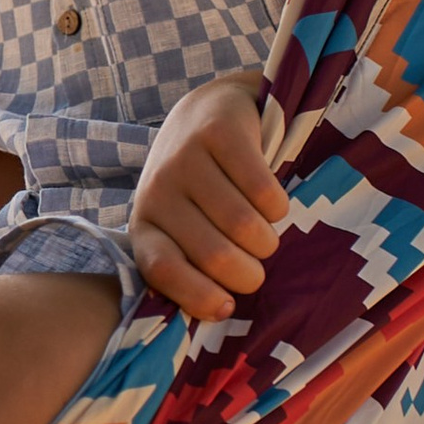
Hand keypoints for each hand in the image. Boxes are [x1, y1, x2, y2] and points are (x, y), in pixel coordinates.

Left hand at [129, 73, 288, 320]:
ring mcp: (187, 158)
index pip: (161, 269)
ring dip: (267, 241)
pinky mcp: (220, 134)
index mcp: (145, 222)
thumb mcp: (183, 225)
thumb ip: (191, 264)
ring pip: (244, 227)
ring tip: (264, 235)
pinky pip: (265, 193)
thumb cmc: (199, 185)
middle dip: (248, 274)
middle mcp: (158, 190)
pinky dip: (279, 207)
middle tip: (256, 266)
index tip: (226, 308)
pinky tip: (272, 203)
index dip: (197, 296)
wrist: (211, 110)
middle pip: (215, 255)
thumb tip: (220, 314)